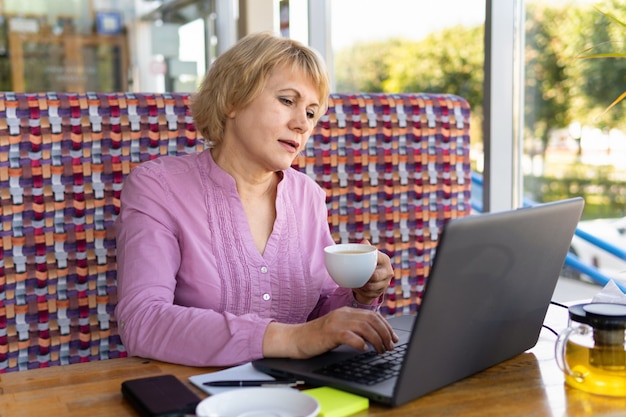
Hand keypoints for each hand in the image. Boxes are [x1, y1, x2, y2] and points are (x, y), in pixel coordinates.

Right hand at [263, 307, 398, 358]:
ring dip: (377, 340)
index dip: (386, 327)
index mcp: (346, 312)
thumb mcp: (338, 328)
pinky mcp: (330, 333)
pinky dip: (360, 343)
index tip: (393, 338)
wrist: (295, 338)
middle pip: (372, 320)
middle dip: (385, 334)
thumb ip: (353, 328)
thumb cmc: (317, 337)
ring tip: (381, 350)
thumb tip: (374, 336)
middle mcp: (343, 314)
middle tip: (390, 347)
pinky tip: (364, 349)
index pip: (373, 315)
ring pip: (365, 327)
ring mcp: (336, 322)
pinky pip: (350, 336)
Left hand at [352, 240, 392, 304]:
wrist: (369, 278)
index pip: (377, 260)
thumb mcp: (365, 254)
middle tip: (354, 275)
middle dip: (365, 277)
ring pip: (371, 287)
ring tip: (354, 282)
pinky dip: (361, 292)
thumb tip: (364, 242)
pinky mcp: (380, 293)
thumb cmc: (366, 263)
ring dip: (361, 285)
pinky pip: (369, 294)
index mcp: (385, 260)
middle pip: (375, 276)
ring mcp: (385, 283)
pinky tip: (357, 287)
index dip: (368, 262)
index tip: (358, 263)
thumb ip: (364, 248)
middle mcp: (388, 272)